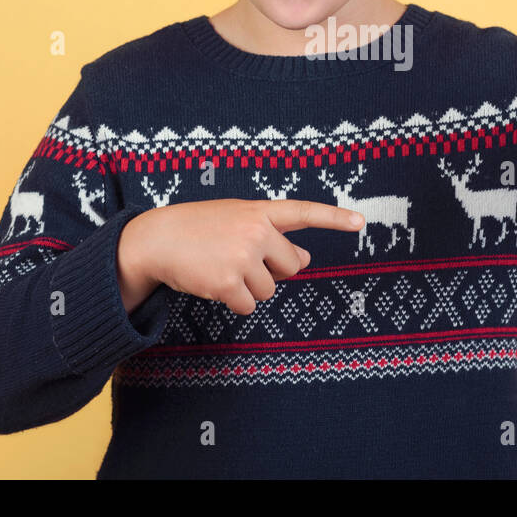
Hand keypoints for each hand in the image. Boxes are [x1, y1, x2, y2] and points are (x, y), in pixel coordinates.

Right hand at [119, 199, 364, 315]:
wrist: (155, 239)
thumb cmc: (198, 228)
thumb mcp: (237, 220)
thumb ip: (271, 234)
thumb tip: (305, 258)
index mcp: (260, 211)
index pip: (304, 212)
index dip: (334, 218)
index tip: (361, 222)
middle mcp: (256, 230)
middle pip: (292, 266)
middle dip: (272, 270)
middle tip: (240, 260)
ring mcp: (243, 256)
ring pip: (270, 289)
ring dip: (249, 287)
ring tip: (222, 267)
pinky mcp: (230, 282)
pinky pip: (250, 305)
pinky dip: (235, 302)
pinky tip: (214, 283)